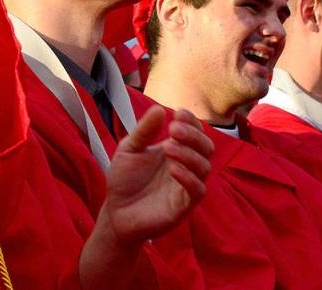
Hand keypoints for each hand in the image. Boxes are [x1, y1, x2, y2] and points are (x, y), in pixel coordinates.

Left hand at [101, 106, 211, 244]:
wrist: (115, 211)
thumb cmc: (124, 179)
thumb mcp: (129, 149)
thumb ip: (144, 131)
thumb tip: (159, 109)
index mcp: (174, 149)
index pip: (195, 132)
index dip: (191, 121)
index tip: (178, 114)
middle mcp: (184, 165)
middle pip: (206, 147)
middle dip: (193, 135)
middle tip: (173, 130)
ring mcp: (185, 185)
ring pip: (204, 167)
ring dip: (189, 154)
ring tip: (168, 147)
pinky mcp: (183, 205)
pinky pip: (197, 191)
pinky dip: (188, 178)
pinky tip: (172, 169)